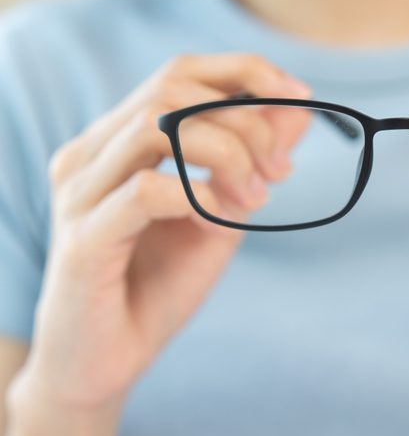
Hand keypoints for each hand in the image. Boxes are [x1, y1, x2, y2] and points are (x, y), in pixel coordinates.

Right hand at [13, 53, 311, 412]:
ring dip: (228, 155)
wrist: (106, 363)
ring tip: (254, 200)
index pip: (180, 72)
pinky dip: (199, 196)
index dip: (246, 73)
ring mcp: (80, 193)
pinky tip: (220, 222)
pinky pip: (146, 191)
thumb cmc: (158, 286)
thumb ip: (253, 162)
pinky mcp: (83, 239)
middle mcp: (91, 154)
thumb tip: (301, 108)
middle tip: (280, 172)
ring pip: (158, 128)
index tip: (301, 98)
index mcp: (119, 141)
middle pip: (172, 89)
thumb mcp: (222, 214)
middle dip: (245, 121)